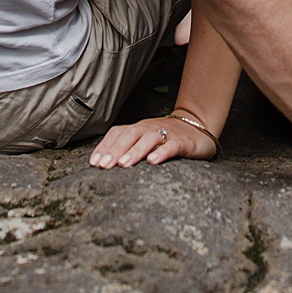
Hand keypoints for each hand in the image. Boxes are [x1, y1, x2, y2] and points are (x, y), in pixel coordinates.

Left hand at [89, 115, 216, 168]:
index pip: (118, 133)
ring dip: (134, 151)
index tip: (94, 162)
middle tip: (104, 166)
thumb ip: (128, 147)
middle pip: (130, 135)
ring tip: (124, 164)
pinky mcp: (183, 142)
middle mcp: (150, 128)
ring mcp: (167, 134)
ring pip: (148, 139)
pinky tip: (153, 161)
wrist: (198, 126)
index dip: (105, 146)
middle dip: (115, 150)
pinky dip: (161, 152)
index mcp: (138, 129)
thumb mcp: (145, 140)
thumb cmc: (166, 138)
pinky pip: (171, 146)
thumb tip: (103, 163)